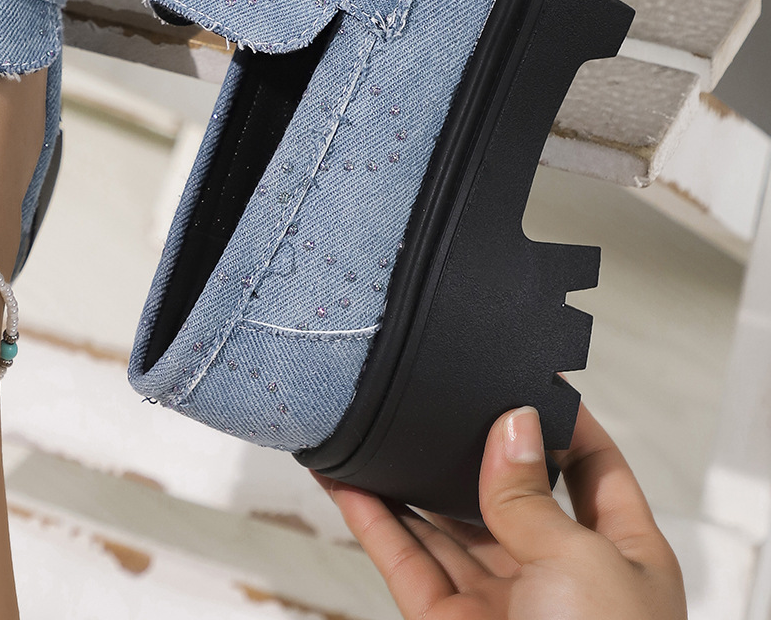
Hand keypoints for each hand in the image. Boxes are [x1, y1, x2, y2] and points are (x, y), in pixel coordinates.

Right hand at [315, 403, 686, 618]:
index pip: (593, 468)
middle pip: (509, 492)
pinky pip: (407, 560)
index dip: (563, 421)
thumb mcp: (579, 561)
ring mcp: (503, 603)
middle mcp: (562, 575)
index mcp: (623, 556)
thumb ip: (529, 493)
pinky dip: (374, 520)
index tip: (523, 374)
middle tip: (434, 394)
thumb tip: (511, 423)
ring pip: (447, 524)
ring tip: (377, 427)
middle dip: (470, 446)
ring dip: (408, 479)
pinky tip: (347, 480)